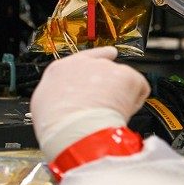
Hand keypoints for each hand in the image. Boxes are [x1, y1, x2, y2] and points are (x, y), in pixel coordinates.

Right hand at [31, 47, 149, 160]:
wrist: (76, 130)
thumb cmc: (57, 125)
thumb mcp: (44, 107)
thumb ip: (59, 97)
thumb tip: (66, 104)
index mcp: (60, 70)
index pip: (83, 58)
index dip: (98, 59)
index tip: (109, 54)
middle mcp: (85, 64)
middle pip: (104, 70)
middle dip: (109, 85)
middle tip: (107, 104)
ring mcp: (107, 68)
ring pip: (121, 81)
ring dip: (122, 95)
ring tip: (111, 114)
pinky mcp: (126, 76)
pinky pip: (139, 89)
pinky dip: (136, 102)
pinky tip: (123, 112)